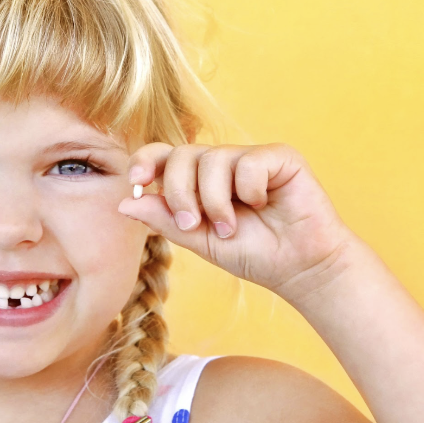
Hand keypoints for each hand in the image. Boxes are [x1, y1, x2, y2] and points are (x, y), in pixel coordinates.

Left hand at [117, 142, 357, 303]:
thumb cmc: (252, 253)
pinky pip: (248, 162)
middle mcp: (221, 163)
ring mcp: (249, 157)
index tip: (138, 182)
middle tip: (193, 223)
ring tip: (232, 226)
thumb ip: (165, 220)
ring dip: (215, 201)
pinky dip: (249, 190)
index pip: (164, 155)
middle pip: (182, 154)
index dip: (146, 161)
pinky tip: (264, 204)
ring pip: (212, 158)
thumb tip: (124, 203)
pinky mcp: (279, 157)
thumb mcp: (200, 240)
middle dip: (179, 192)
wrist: (298, 268)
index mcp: (198, 180)